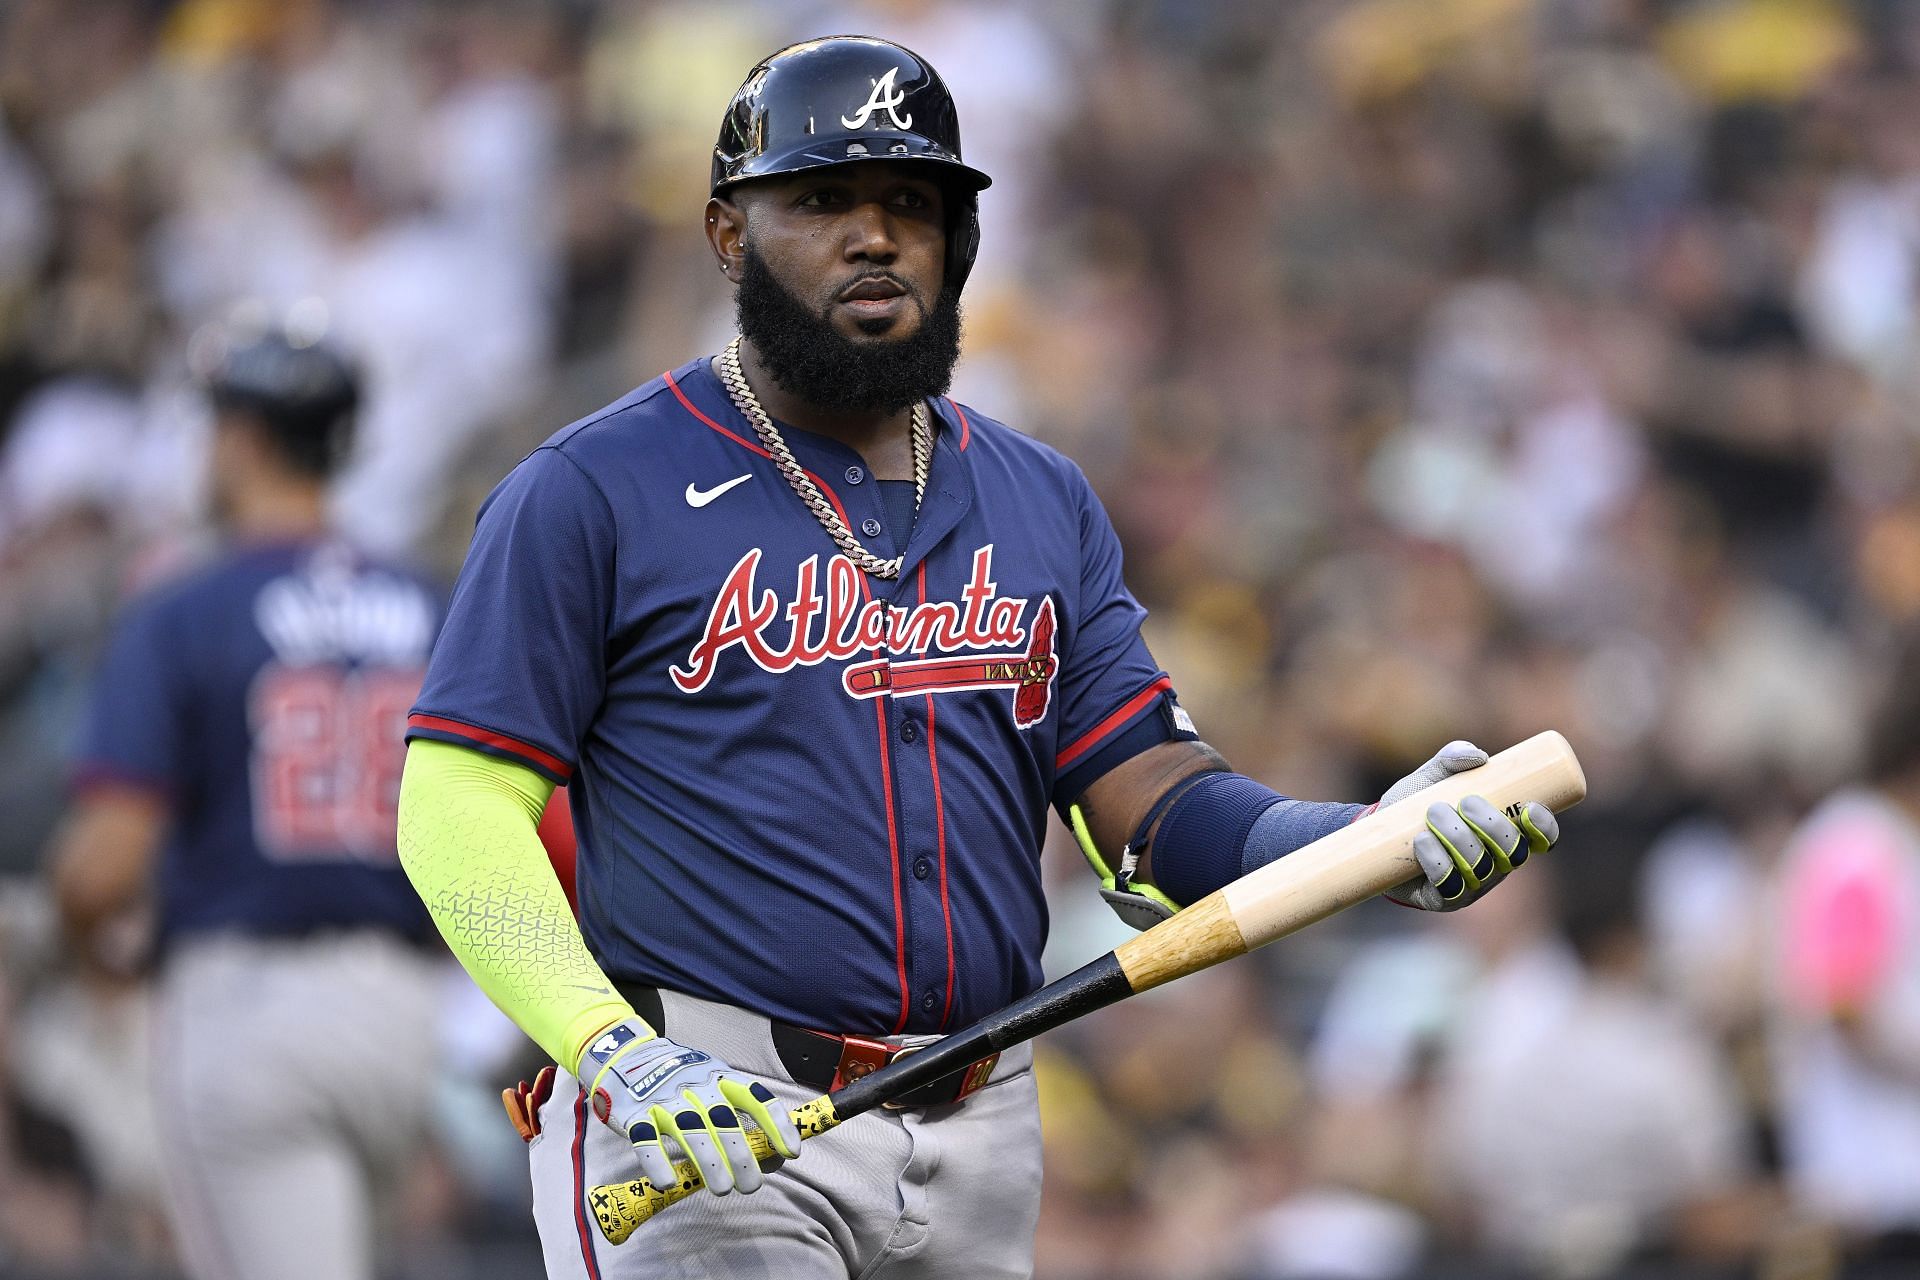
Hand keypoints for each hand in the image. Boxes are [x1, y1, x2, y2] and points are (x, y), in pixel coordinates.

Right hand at [579, 1019, 800, 1195]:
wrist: (623, 1055)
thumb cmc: (680, 1080)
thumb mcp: (712, 1082)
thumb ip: (740, 1114)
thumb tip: (775, 1155)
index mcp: (719, 1076)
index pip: (755, 1097)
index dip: (776, 1124)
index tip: (791, 1152)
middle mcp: (694, 1086)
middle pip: (724, 1120)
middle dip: (741, 1155)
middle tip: (751, 1185)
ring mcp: (664, 1099)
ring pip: (691, 1131)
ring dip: (709, 1162)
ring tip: (722, 1190)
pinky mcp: (634, 1114)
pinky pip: (646, 1139)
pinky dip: (657, 1161)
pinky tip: (669, 1182)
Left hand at [1376, 741, 1558, 911]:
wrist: (1376, 832)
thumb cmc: (1417, 802)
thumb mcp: (1434, 774)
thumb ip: (1454, 756)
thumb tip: (1477, 757)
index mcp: (1506, 834)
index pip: (1542, 838)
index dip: (1544, 827)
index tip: (1529, 807)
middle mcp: (1496, 862)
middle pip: (1515, 854)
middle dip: (1494, 827)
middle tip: (1466, 801)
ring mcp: (1472, 884)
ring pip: (1482, 868)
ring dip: (1459, 838)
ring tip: (1433, 812)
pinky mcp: (1443, 899)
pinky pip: (1449, 886)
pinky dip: (1437, 860)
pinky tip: (1421, 841)